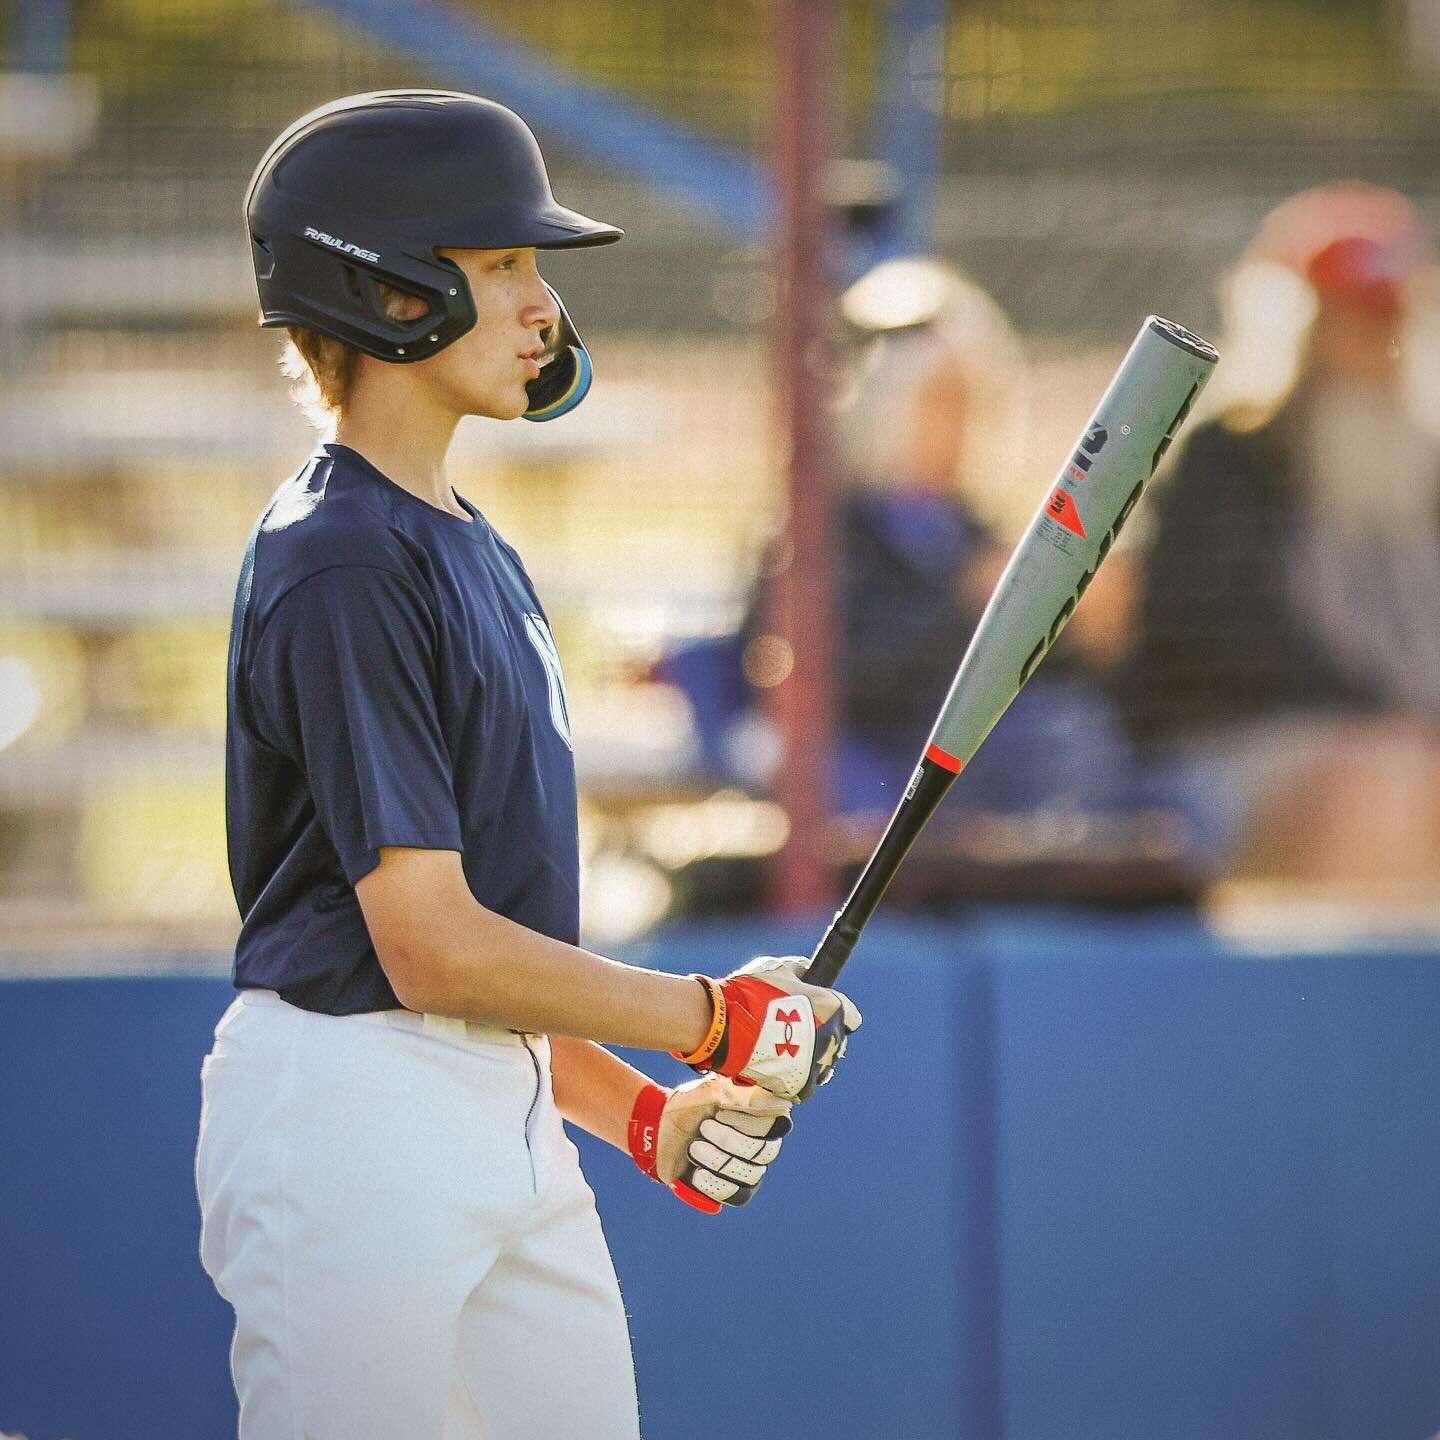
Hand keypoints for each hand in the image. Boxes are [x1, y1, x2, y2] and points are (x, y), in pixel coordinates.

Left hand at [628, 1076, 791, 1212]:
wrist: (661, 1127)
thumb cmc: (692, 1103)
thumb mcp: (712, 1091)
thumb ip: (743, 1095)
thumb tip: (778, 1101)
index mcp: (763, 1116)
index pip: (774, 1126)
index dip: (747, 1122)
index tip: (720, 1112)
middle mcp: (763, 1143)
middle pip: (763, 1152)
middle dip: (729, 1140)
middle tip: (704, 1127)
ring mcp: (750, 1168)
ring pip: (750, 1174)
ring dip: (717, 1160)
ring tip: (694, 1148)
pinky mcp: (734, 1190)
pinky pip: (737, 1195)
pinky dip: (715, 1184)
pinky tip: (696, 1173)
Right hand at [674, 956, 861, 1101]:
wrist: (728, 1025)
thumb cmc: (752, 992)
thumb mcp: (779, 969)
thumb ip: (799, 971)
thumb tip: (806, 972)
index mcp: (833, 1008)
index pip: (851, 1016)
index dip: (835, 1013)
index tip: (821, 1013)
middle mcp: (832, 1038)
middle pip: (837, 1041)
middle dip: (823, 1036)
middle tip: (798, 1032)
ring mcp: (819, 1065)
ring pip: (822, 1064)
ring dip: (810, 1058)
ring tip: (783, 1051)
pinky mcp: (802, 1086)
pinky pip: (805, 1083)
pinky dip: (794, 1077)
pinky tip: (777, 1066)